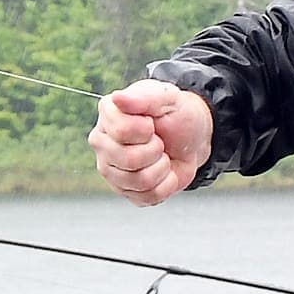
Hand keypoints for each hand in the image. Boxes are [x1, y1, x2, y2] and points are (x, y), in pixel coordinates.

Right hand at [88, 81, 212, 206]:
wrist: (191, 137)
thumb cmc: (175, 114)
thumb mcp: (167, 97)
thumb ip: (144, 97)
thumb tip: (118, 98)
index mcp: (107, 116)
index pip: (122, 132)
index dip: (147, 130)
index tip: (152, 123)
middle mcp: (101, 143)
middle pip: (129, 159)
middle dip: (156, 150)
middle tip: (159, 141)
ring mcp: (110, 170)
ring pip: (139, 181)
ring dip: (162, 168)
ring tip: (161, 155)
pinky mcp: (125, 190)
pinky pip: (149, 196)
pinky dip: (166, 184)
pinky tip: (163, 171)